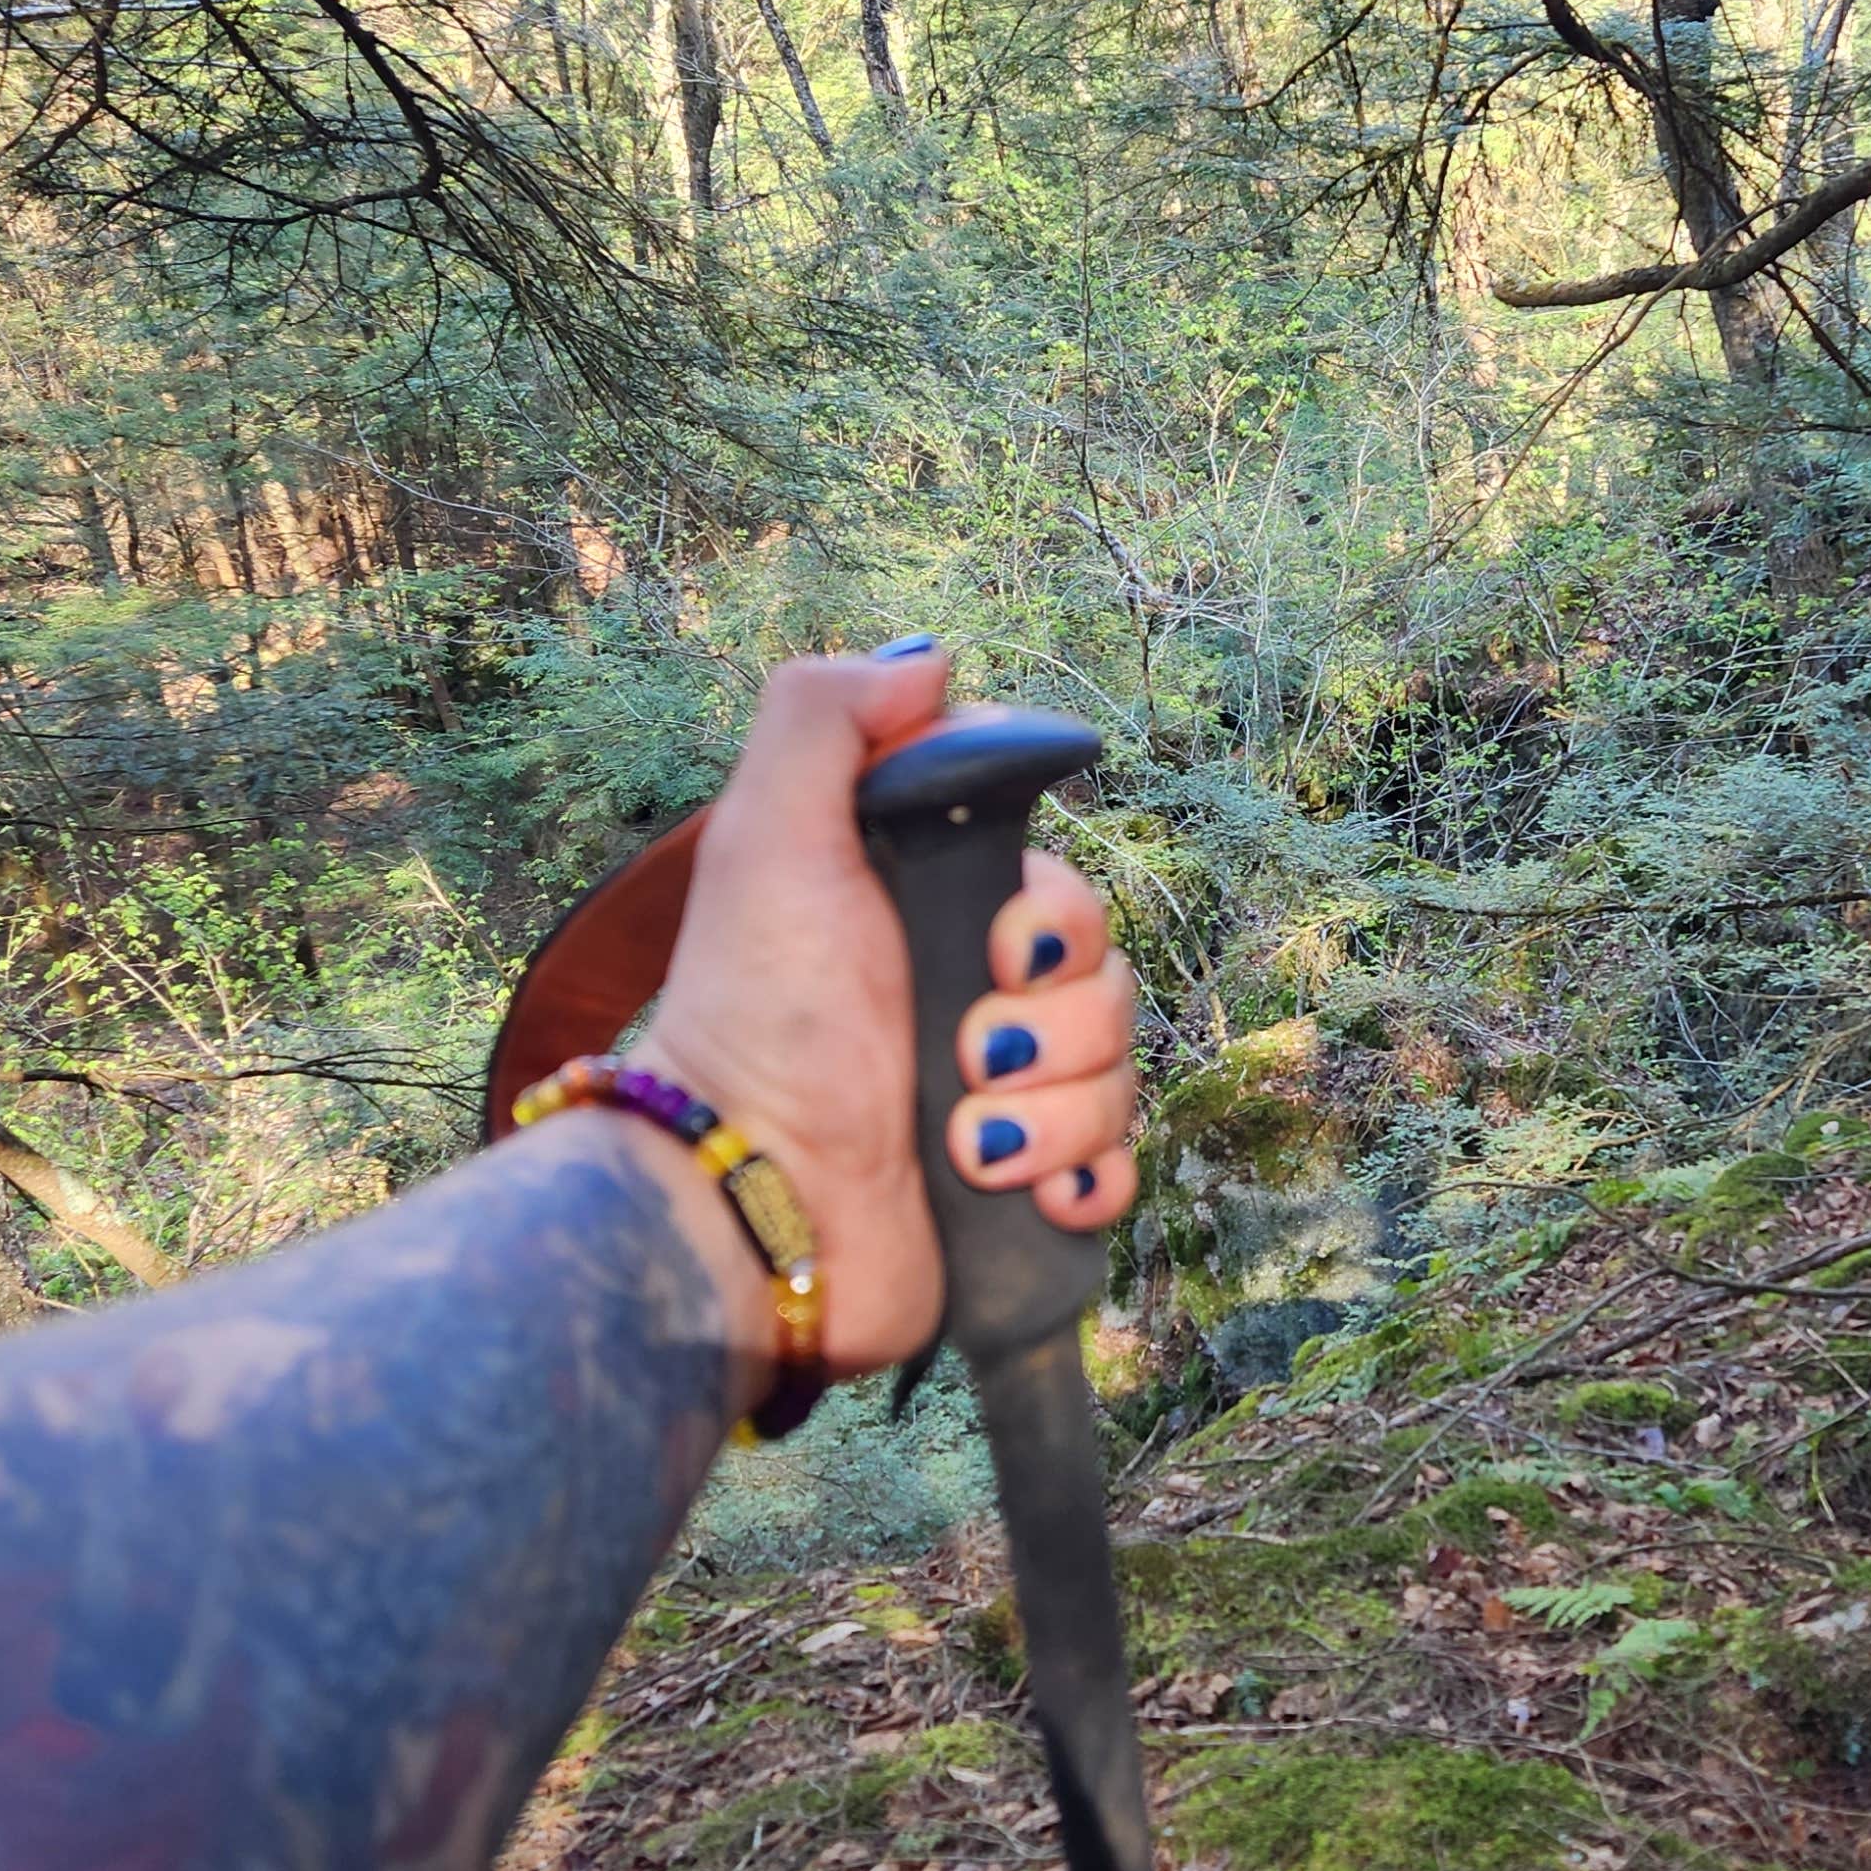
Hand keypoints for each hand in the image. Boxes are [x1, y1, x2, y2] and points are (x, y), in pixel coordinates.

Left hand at [630, 647, 1139, 1374]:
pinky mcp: (1016, 1194)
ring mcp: (997, 1100)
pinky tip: (1027, 1197)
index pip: (1060, 883)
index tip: (1003, 946)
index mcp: (923, 915)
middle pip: (1106, 977)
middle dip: (1055, 1020)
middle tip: (971, 1048)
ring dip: (1054, 1111)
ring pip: (1117, 1076)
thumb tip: (929, 663)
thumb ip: (826, 722)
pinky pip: (1114, 1171)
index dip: (1055, 910)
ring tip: (966, 1144)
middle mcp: (965, 999)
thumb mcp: (769, 839)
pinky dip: (1084, 1183)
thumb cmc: (757, 1017)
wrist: (752, 1207)